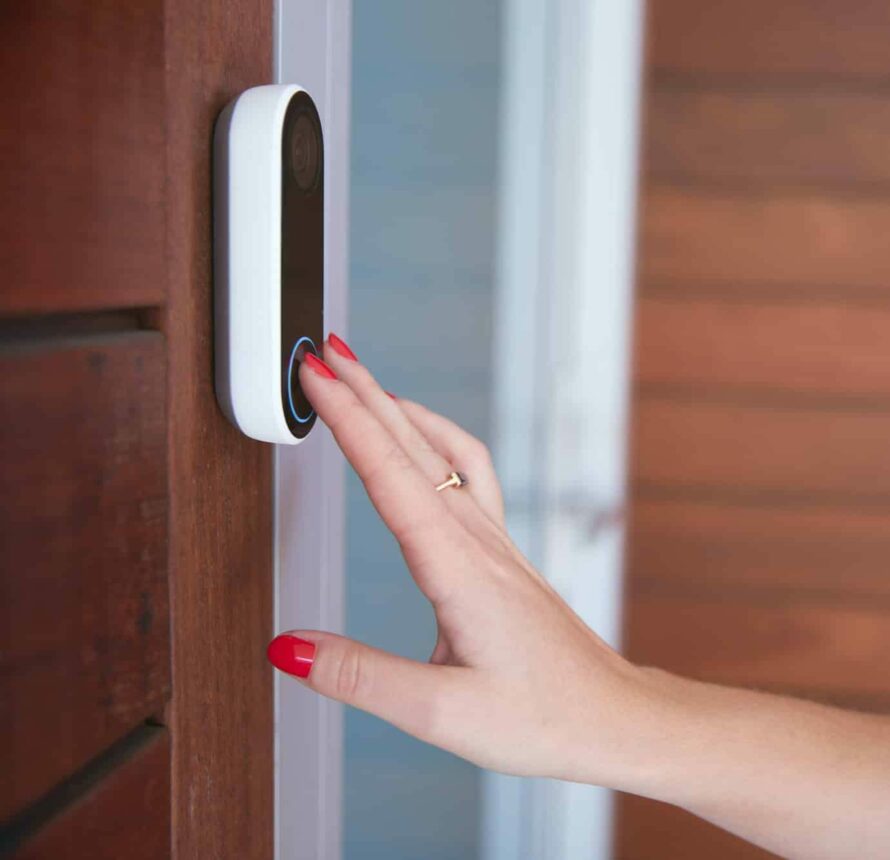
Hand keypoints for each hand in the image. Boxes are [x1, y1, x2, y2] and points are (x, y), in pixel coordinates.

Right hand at [267, 334, 669, 791]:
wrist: (614, 716)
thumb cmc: (544, 718)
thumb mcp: (441, 714)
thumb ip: (360, 676)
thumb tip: (288, 648)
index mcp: (458, 569)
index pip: (390, 475)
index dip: (348, 419)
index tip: (316, 377)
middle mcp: (477, 541)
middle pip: (412, 446)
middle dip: (363, 393)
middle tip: (322, 356)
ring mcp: (494, 540)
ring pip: (440, 451)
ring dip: (397, 409)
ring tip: (362, 379)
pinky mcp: (501, 550)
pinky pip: (469, 472)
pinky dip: (436, 438)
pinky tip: (421, 436)